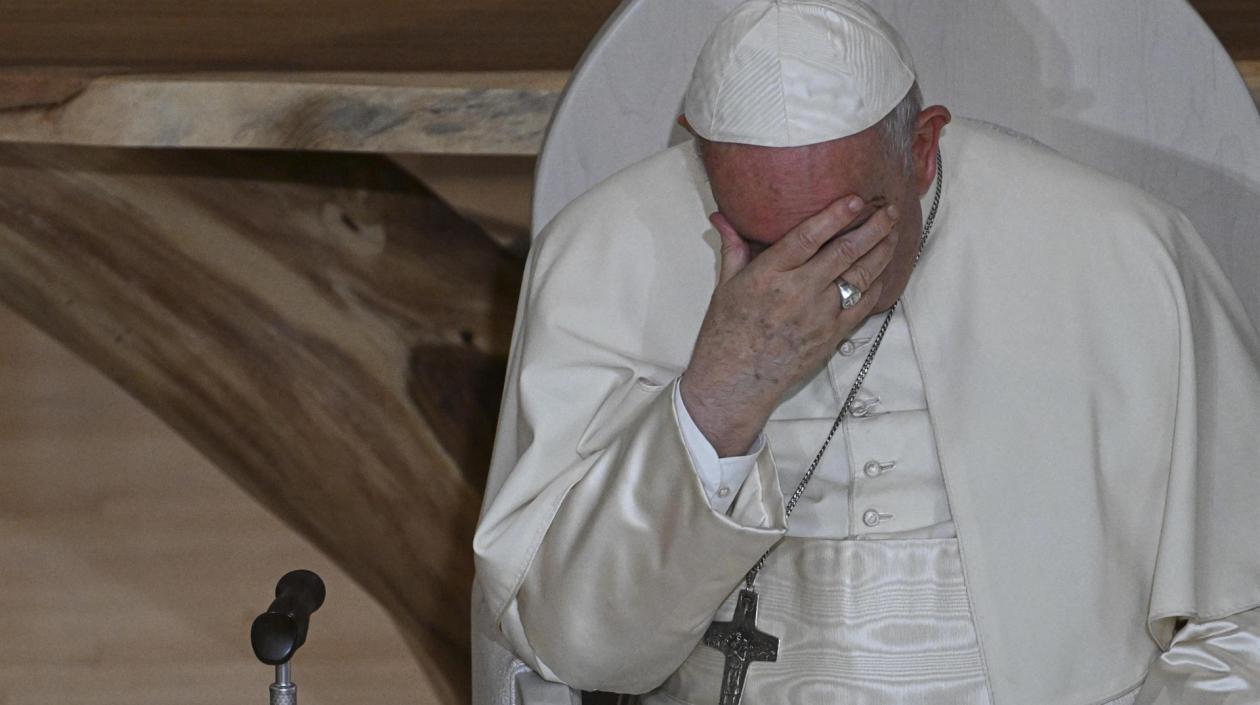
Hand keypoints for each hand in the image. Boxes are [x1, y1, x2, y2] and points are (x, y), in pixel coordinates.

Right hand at [680, 196, 899, 456]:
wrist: (736, 380)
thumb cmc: (726, 331)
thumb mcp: (725, 285)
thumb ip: (733, 248)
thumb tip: (721, 216)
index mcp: (769, 274)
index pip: (808, 237)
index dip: (835, 216)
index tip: (856, 199)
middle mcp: (798, 291)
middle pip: (844, 253)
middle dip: (872, 228)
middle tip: (888, 209)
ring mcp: (819, 315)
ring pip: (860, 276)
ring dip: (881, 252)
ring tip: (893, 233)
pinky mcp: (832, 336)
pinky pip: (863, 306)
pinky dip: (876, 286)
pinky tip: (883, 271)